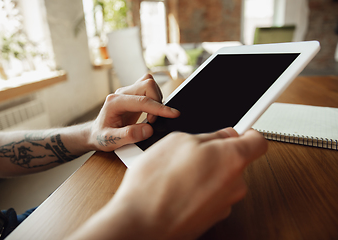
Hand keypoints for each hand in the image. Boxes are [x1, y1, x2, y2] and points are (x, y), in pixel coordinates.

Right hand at [69, 128, 267, 238]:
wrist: (142, 223)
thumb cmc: (156, 183)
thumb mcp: (179, 141)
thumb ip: (209, 135)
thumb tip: (222, 136)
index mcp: (232, 159)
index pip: (258, 141)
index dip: (248, 133)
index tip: (240, 131)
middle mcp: (235, 184)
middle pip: (236, 161)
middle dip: (219, 154)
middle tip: (193, 152)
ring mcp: (225, 205)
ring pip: (222, 179)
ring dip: (207, 173)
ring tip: (179, 173)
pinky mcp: (212, 218)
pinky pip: (212, 196)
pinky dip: (200, 190)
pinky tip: (178, 189)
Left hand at [90, 74, 179, 150]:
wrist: (95, 133)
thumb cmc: (101, 137)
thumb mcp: (110, 141)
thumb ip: (129, 135)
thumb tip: (148, 129)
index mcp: (114, 102)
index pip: (142, 100)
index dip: (159, 108)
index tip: (173, 114)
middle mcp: (121, 93)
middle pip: (147, 84)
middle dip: (157, 102)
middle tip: (152, 120)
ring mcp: (127, 93)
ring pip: (149, 83)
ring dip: (156, 99)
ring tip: (150, 117)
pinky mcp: (133, 95)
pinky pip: (149, 89)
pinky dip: (154, 99)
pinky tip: (150, 113)